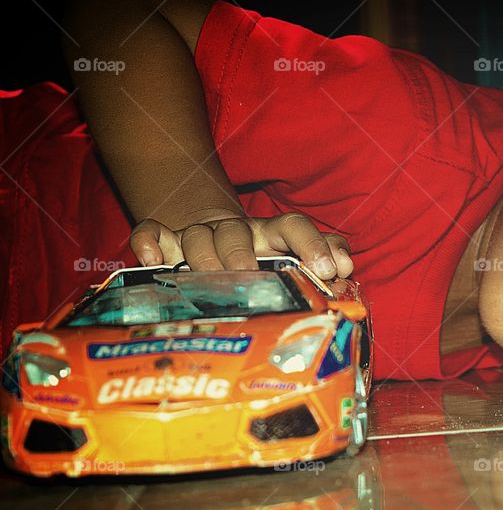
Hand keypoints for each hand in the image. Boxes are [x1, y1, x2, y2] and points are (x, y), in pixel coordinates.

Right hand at [129, 212, 353, 278]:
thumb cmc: (265, 261)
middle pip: (237, 232)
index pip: (294, 226)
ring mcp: (200, 234)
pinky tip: (151, 263)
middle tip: (251, 278)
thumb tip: (346, 269)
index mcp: (273, 234)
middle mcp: (237, 231)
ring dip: (201, 258)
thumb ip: (327, 259)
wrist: (217, 241)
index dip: (313, 244)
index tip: (328, 271)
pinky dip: (148, 243)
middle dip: (243, 254)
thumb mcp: (297, 260)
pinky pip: (150, 233)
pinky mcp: (165, 240)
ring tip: (207, 283)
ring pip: (196, 236)